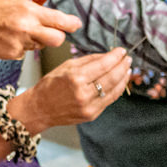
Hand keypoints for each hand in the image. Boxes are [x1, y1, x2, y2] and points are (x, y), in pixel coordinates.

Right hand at [0, 0, 79, 59]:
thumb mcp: (17, 4)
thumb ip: (37, 13)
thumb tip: (57, 21)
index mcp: (29, 11)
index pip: (59, 20)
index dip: (71, 24)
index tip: (75, 25)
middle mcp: (26, 28)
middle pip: (57, 40)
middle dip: (57, 38)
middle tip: (51, 33)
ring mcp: (19, 43)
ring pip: (39, 47)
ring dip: (35, 41)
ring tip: (17, 32)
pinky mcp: (11, 54)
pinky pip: (25, 53)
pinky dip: (20, 48)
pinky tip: (8, 39)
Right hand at [10, 47, 129, 131]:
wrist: (39, 109)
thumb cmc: (50, 86)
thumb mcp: (66, 66)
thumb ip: (88, 60)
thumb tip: (108, 56)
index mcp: (75, 78)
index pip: (103, 65)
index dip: (115, 57)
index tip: (121, 51)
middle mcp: (83, 93)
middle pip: (112, 77)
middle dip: (122, 66)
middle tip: (127, 59)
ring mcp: (89, 106)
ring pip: (115, 90)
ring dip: (123, 78)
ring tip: (126, 69)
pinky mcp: (92, 114)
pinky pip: (110, 100)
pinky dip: (117, 89)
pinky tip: (120, 82)